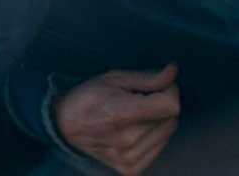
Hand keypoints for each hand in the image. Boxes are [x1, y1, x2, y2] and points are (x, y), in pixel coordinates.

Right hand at [55, 63, 180, 174]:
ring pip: (167, 134)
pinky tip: (133, 130)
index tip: (160, 87)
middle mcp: (127, 141)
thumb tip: (173, 71)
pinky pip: (159, 148)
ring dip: (157, 122)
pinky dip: (152, 137)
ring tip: (133, 116)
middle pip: (170, 119)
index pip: (170, 107)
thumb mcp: (114, 78)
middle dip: (161, 106)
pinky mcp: (130, 168)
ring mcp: (128, 158)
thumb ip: (149, 78)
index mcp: (121, 114)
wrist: (64, 123)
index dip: (170, 93)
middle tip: (140, 100)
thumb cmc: (89, 96)